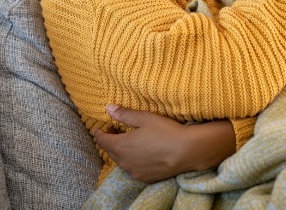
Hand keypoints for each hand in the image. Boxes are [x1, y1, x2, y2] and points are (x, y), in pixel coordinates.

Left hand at [93, 105, 235, 183]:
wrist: (186, 151)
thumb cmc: (165, 131)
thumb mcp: (144, 118)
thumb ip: (124, 114)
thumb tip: (108, 108)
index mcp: (121, 146)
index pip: (102, 140)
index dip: (99, 133)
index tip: (99, 128)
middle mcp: (124, 162)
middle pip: (111, 151)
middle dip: (111, 140)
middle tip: (115, 130)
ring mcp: (134, 172)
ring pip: (122, 161)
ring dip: (122, 151)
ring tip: (128, 141)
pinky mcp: (145, 177)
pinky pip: (133, 168)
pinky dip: (133, 160)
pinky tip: (141, 153)